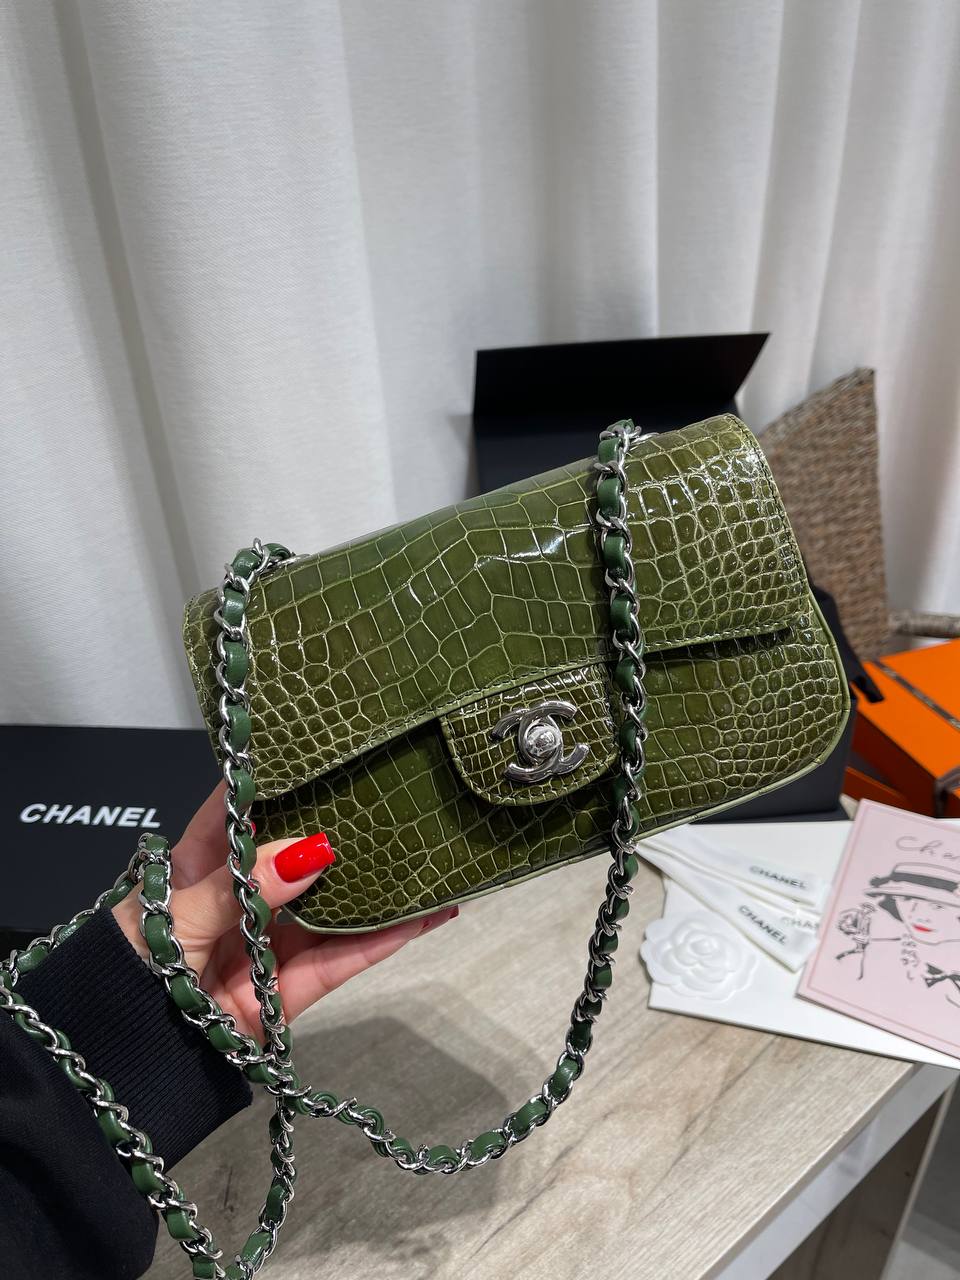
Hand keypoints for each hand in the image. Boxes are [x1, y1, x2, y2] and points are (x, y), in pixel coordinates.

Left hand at [112, 784, 456, 1038]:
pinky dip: (383, 940)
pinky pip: (342, 960)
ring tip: (424, 855)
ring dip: (376, 888)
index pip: (235, 814)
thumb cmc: (133, 973)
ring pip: (330, 909)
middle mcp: (238, 901)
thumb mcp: (179, 917)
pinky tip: (424, 914)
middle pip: (295, 859)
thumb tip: (310, 851)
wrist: (128, 1064)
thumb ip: (243, 886)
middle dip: (337, 832)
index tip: (315, 748)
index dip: (271, 781)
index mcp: (195, 871)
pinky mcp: (290, 991)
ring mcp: (267, 946)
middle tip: (387, 796)